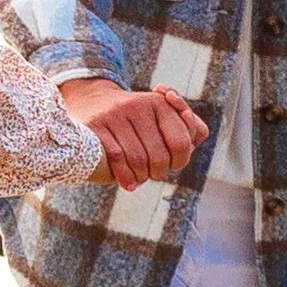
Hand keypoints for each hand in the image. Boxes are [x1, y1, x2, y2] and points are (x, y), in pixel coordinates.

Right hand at [55, 74, 209, 189]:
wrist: (93, 103)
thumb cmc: (137, 118)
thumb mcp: (164, 116)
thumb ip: (189, 129)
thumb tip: (194, 141)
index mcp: (159, 103)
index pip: (181, 144)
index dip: (178, 162)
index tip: (170, 164)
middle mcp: (138, 105)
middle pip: (159, 156)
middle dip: (158, 172)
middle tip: (153, 173)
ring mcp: (115, 114)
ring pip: (138, 160)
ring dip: (141, 177)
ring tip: (140, 179)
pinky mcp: (95, 125)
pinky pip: (117, 159)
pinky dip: (125, 177)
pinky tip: (128, 184)